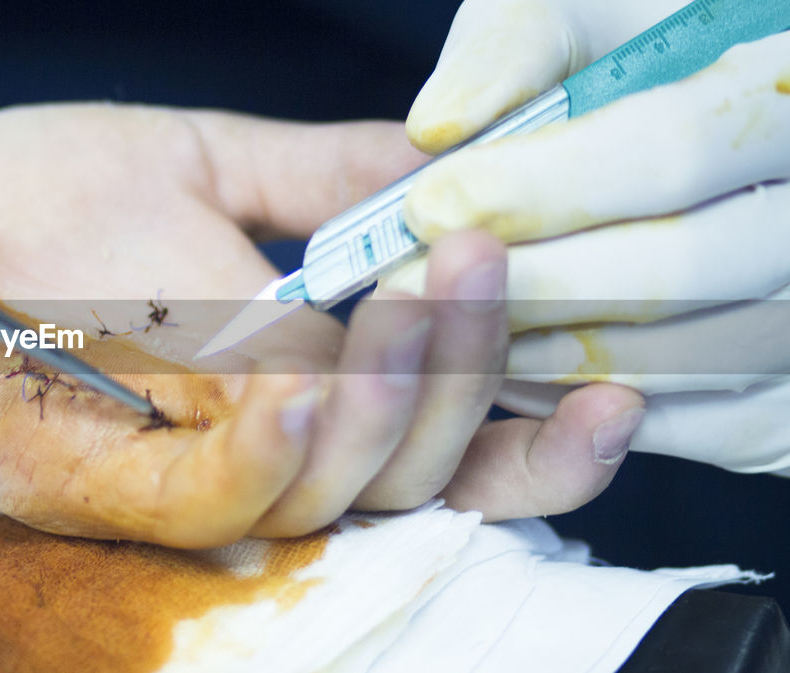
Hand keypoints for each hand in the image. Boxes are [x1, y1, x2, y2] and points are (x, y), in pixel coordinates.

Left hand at [0, 104, 643, 542]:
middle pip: (418, 477)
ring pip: (341, 491)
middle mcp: (263, 447)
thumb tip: (439, 156)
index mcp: (298, 381)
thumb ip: (318, 175)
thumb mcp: (198, 162)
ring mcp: (190, 478)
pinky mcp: (119, 495)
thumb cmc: (27, 207)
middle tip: (491, 267)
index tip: (613, 382)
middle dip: (476, 382)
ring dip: (398, 397)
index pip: (442, 440)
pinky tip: (306, 382)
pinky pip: (226, 499)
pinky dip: (284, 449)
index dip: (535, 432)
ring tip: (425, 289)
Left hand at [388, 0, 789, 471]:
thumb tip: (438, 131)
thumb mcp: (584, 15)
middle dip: (528, 283)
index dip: (539, 187)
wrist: (710, 122)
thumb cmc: (638, 58)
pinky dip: (584, 411)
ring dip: (541, 353)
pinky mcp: (788, 405)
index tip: (428, 204)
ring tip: (438, 328)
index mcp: (788, 92)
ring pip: (684, 361)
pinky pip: (694, 427)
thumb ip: (516, 52)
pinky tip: (501, 369)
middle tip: (408, 284)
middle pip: (681, 271)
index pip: (675, 150)